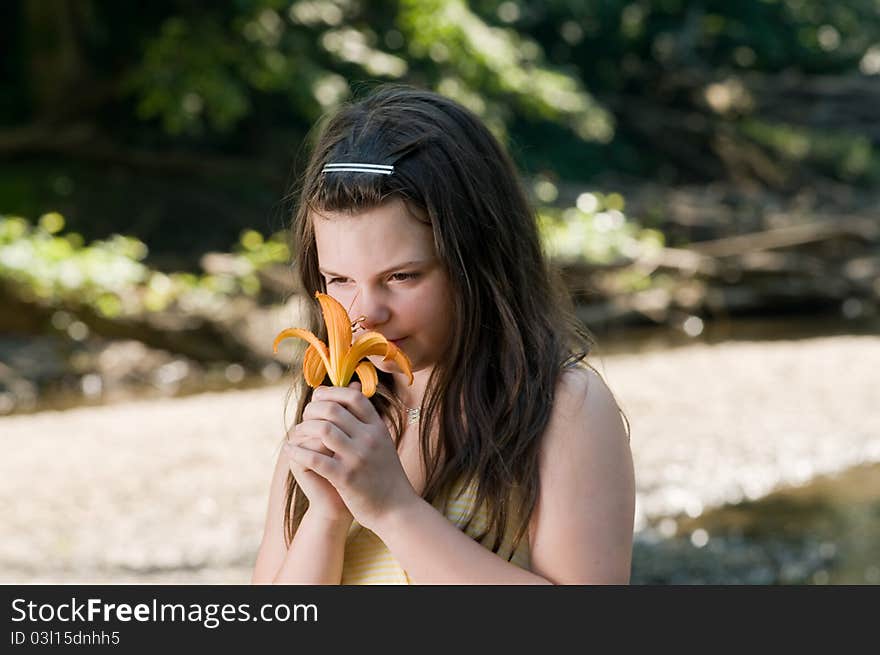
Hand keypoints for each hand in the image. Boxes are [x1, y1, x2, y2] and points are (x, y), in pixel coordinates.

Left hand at [287, 381, 418, 531]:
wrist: (397, 509)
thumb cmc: (386, 476)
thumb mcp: (383, 442)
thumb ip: (367, 422)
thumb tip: (353, 393)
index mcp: (378, 428)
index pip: (354, 398)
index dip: (332, 392)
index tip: (318, 396)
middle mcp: (369, 439)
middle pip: (334, 410)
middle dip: (313, 409)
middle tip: (305, 415)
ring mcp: (358, 458)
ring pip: (323, 430)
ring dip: (304, 428)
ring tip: (297, 432)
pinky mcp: (346, 478)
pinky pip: (316, 459)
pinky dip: (298, 452)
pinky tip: (290, 450)